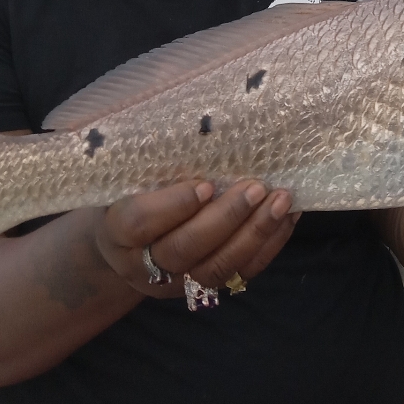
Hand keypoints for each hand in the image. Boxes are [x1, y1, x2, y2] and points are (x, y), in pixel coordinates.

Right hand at [95, 179, 299, 296]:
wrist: (129, 246)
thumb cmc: (133, 195)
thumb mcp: (130, 176)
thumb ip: (155, 160)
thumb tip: (198, 119)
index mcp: (117, 230)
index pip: (139, 224)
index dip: (174, 206)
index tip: (205, 185)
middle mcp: (144, 263)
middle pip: (184, 249)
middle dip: (225, 219)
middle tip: (256, 188)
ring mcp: (178, 280)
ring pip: (217, 267)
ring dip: (254, 234)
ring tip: (280, 200)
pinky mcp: (208, 285)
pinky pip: (242, 272)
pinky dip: (269, 245)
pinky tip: (287, 217)